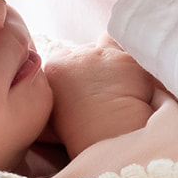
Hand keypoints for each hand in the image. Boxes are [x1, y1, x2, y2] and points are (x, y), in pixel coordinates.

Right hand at [43, 37, 155, 156]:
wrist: (106, 134)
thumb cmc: (77, 134)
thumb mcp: (48, 119)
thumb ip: (45, 102)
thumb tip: (43, 104)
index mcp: (55, 67)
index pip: (63, 56)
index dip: (74, 69)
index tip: (80, 83)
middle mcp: (77, 54)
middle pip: (86, 49)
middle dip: (93, 64)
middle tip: (101, 86)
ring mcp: (103, 55)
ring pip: (107, 43)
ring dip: (112, 56)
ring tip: (119, 78)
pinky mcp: (127, 59)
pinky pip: (132, 54)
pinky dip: (133, 67)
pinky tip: (134, 83)